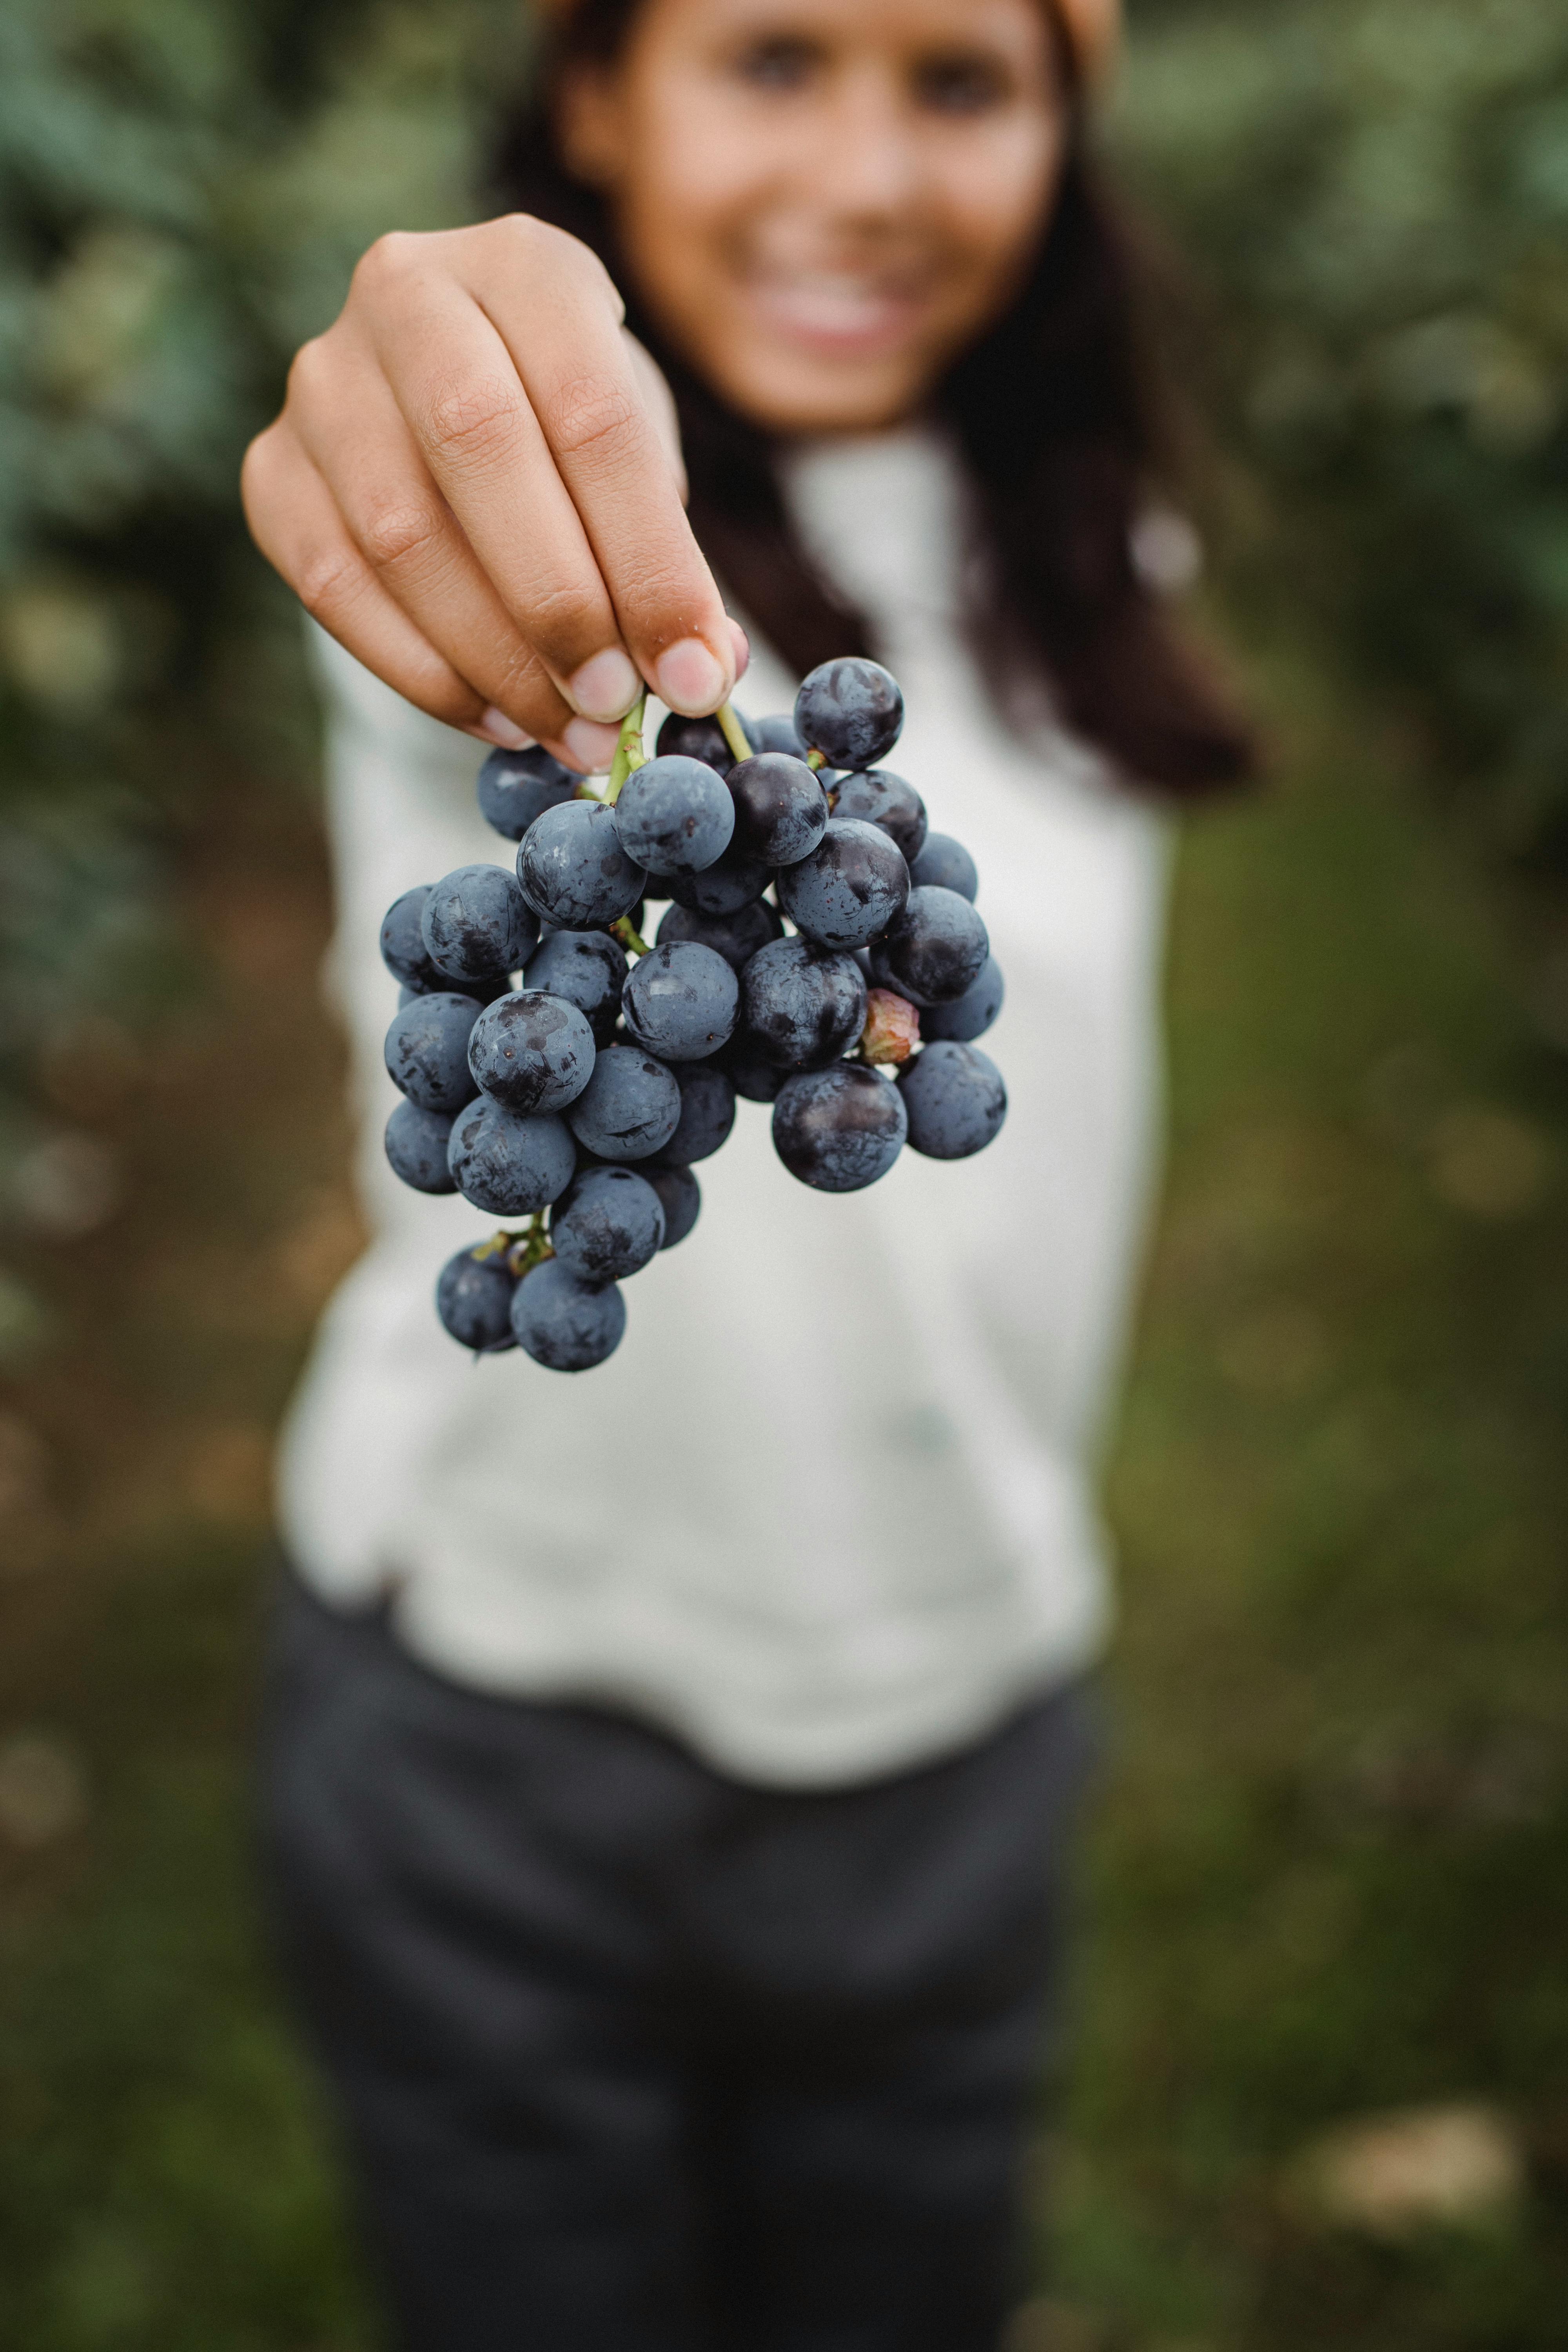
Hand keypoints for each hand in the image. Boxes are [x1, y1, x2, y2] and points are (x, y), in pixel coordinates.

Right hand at [241, 214, 746, 771]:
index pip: (591, 412)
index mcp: (524, 265)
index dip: (649, 559)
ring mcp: (322, 380)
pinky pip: (334, 587)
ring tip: (571, 732)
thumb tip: (705, 673)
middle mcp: (405, 293)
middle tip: (615, 707)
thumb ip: (675, 561)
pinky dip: (424, 673)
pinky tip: (499, 718)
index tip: (692, 674)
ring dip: (496, 658)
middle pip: (480, 449)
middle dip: (560, 605)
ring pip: (401, 532)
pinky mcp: (271, 468)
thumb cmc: (570, 433)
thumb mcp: (640, 462)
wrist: (455, 399)